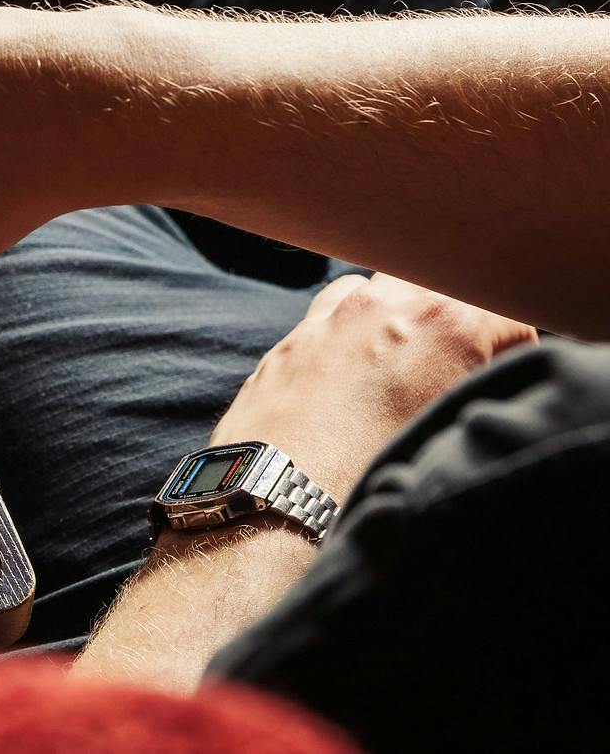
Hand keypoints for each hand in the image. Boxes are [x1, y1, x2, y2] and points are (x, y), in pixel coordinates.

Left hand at [206, 271, 536, 498]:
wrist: (277, 502)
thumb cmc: (372, 480)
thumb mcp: (455, 434)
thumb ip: (479, 392)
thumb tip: (485, 384)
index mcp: (443, 322)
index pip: (507, 313)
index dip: (514, 351)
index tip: (503, 382)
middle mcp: (385, 304)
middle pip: (440, 289)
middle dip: (456, 323)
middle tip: (455, 375)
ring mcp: (331, 316)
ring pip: (382, 291)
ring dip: (399, 319)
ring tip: (401, 375)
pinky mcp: (292, 339)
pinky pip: (334, 313)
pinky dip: (352, 331)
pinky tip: (353, 378)